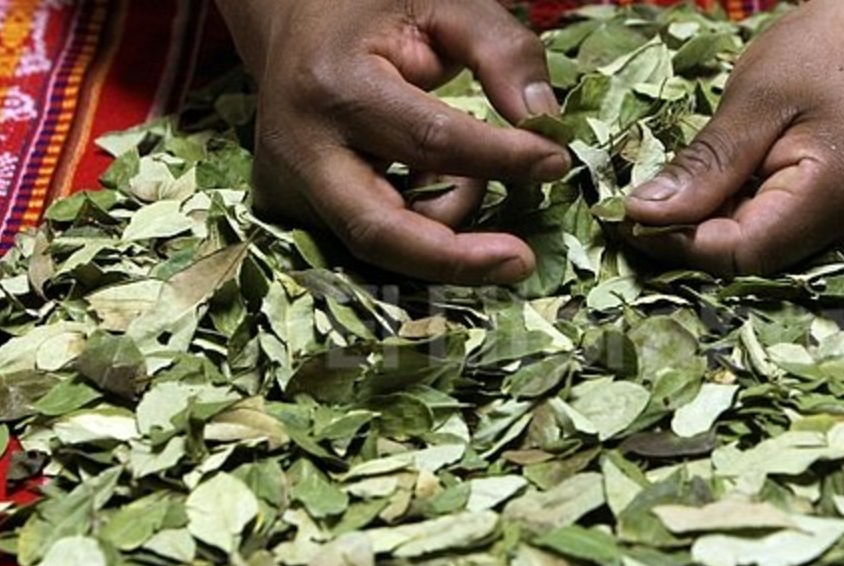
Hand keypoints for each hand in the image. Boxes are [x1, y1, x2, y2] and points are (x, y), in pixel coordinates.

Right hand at [215, 0, 570, 283]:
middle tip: (521, 262)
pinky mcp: (295, 212)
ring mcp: (289, 188)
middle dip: (456, 258)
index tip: (555, 161)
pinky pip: (375, 238)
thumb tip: (546, 121)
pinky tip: (433, 181)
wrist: (295, 26)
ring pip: (381, 244)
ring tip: (470, 175)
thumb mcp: (445, 8)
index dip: (501, 158)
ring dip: (446, 224)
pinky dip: (422, 222)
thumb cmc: (377, 14)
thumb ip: (502, 52)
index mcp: (335, 86)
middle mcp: (300, 149)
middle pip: (380, 231)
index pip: (430, 141)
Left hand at [624, 0, 843, 276]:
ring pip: (770, 256)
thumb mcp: (755, 97)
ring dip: (721, 230)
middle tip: (651, 201)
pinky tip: (735, 188)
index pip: (742, 254)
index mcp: (839, 196)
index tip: (630, 218)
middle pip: (756, 263)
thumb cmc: (825, 49)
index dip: (680, 244)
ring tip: (697, 185)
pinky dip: (751, 221)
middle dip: (697, 237)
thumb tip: (643, 215)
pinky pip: (790, 242)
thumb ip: (706, 164)